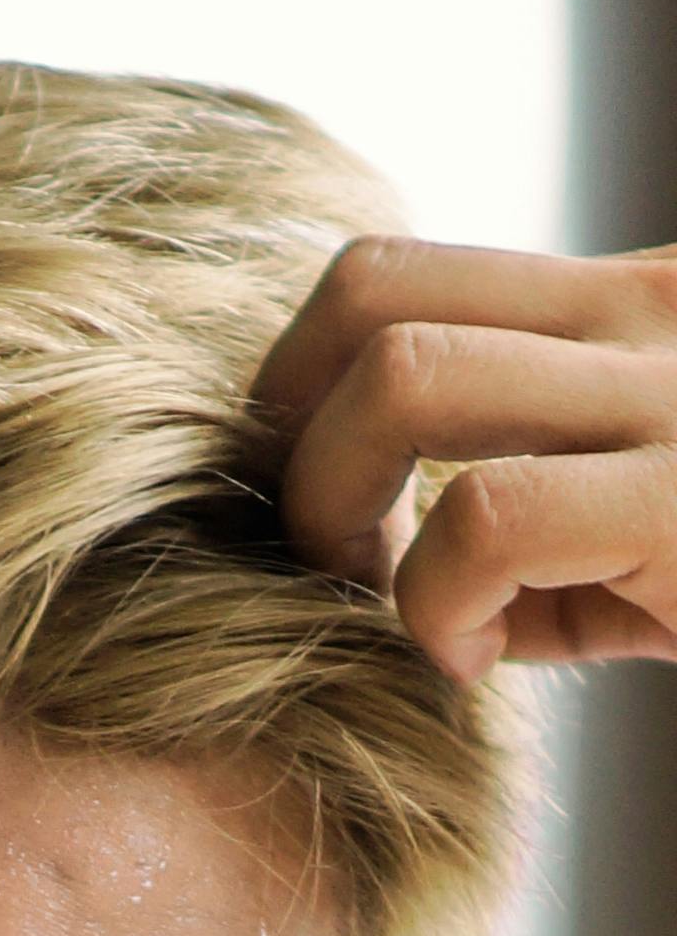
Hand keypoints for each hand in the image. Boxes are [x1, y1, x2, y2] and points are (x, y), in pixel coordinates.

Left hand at [257, 237, 676, 682]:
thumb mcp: (628, 530)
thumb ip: (510, 508)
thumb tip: (369, 546)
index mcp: (625, 304)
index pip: (386, 276)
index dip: (298, 399)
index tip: (326, 517)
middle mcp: (651, 307)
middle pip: (365, 297)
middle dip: (296, 453)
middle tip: (337, 573)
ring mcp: (673, 388)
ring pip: (404, 377)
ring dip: (342, 518)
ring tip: (403, 617)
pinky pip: (486, 518)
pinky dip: (438, 609)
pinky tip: (475, 659)